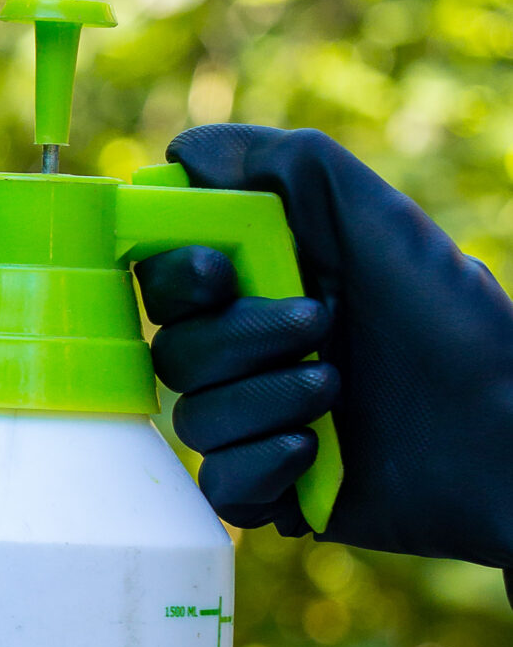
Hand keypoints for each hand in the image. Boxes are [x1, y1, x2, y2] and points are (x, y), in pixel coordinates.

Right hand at [134, 124, 512, 568]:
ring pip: (194, 420)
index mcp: (269, 286)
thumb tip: (181, 153)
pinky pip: (221, 487)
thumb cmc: (453, 322)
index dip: (177, 275)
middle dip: (240, 338)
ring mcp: (266, 423)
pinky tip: (314, 452)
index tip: (219, 273)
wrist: (506, 437)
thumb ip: (283, 164)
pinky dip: (259, 467)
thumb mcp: (376, 218)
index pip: (168, 277)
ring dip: (261, 401)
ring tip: (335, 392)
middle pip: (173, 349)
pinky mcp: (279, 492)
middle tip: (320, 324)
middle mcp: (258, 353)